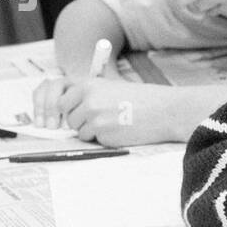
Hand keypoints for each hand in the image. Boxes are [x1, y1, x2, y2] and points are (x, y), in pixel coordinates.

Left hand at [34, 77, 175, 145]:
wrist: (164, 110)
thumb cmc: (141, 98)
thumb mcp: (111, 87)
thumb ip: (89, 94)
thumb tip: (66, 109)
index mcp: (88, 86)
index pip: (61, 102)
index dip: (71, 109)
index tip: (81, 111)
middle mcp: (88, 102)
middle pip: (70, 119)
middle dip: (82, 122)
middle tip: (102, 118)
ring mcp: (95, 120)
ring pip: (81, 132)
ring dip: (94, 131)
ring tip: (114, 123)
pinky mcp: (104, 136)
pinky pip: (95, 141)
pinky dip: (106, 138)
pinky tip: (121, 130)